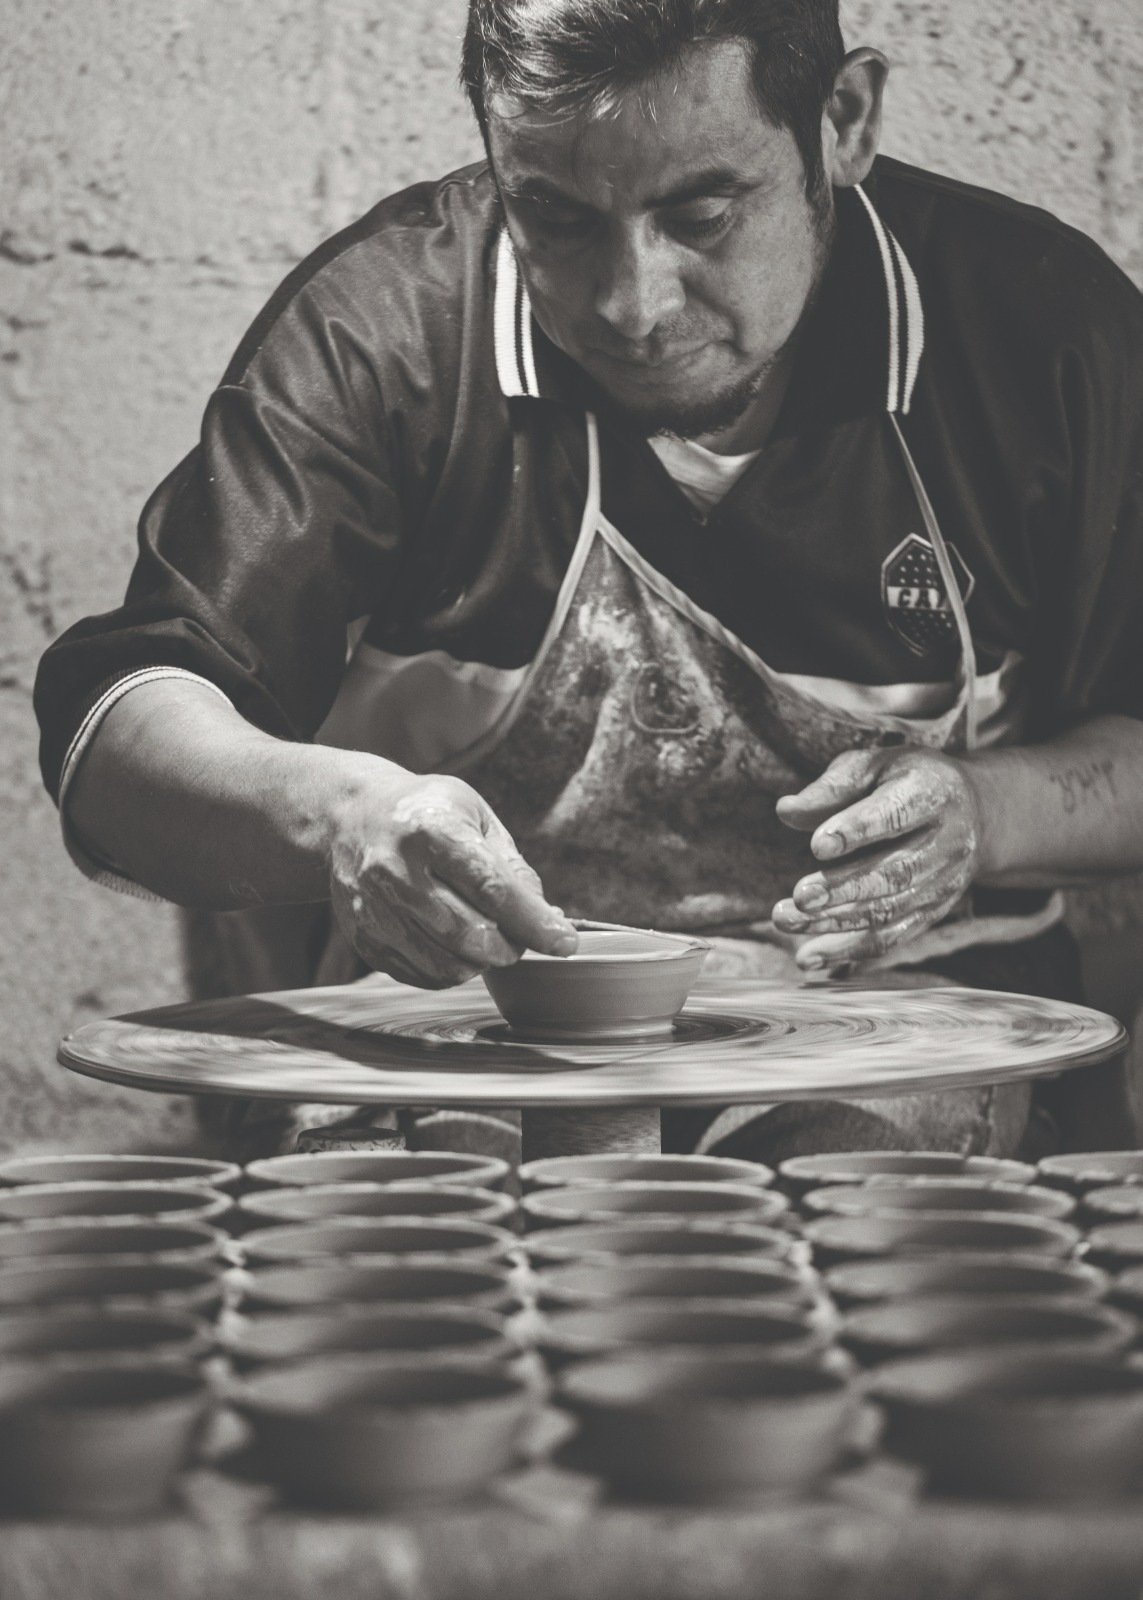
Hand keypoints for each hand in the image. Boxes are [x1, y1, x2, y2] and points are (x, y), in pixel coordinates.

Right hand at [328, 768, 576, 987]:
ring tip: (488, 938)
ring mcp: (373, 908)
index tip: (565, 942)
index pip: (492, 889)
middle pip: (470, 935)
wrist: (351, 816)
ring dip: (482, 962)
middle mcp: (394, 870)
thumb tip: (545, 919)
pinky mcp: (363, 938)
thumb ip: (511, 866)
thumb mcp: (475, 816)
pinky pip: (422, 976)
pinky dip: (452, 970)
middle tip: (518, 936)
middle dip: (509, 946)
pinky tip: (456, 945)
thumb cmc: (427, 814)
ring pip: (447, 965)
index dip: (533, 922)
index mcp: (430, 829)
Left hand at [771, 747, 982, 971]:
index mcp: (933, 793)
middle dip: (844, 888)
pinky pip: (890, 937)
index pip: (896, 814)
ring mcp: (944, 883)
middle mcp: (947, 843)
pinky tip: (807, 956)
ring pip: (889, 911)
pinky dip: (847, 950)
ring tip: (786, 920)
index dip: (858, 830)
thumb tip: (786, 811)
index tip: (817, 845)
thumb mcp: (874, 766)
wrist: (976, 812)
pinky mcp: (932, 912)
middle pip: (895, 872)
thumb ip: (832, 788)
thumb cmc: (908, 781)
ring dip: (835, 922)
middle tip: (800, 896)